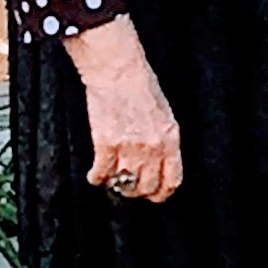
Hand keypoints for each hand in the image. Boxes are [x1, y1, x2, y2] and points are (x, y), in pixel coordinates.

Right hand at [66, 19, 183, 203]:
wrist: (119, 71)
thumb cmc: (142, 88)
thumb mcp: (165, 115)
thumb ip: (163, 141)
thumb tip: (157, 164)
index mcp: (171, 139)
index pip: (172, 179)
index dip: (162, 193)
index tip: (155, 196)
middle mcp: (152, 147)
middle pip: (146, 186)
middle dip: (137, 191)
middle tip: (129, 188)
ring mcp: (129, 147)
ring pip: (123, 184)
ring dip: (116, 185)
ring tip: (112, 179)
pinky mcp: (105, 144)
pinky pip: (100, 174)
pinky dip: (96, 177)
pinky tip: (95, 174)